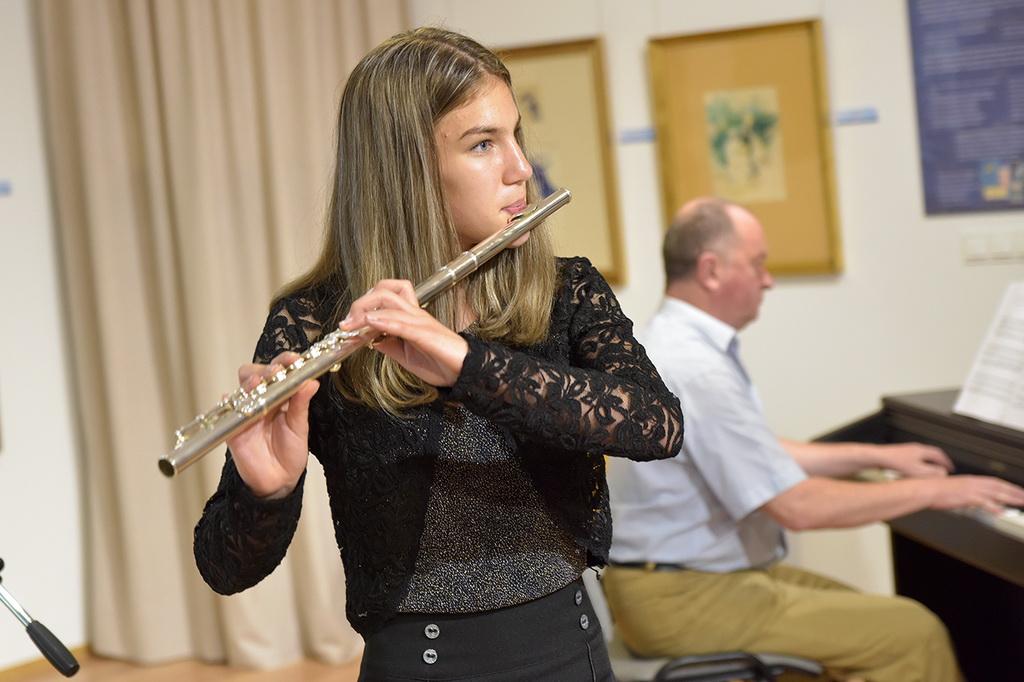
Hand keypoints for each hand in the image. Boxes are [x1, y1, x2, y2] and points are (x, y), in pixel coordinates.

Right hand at [225, 351, 318, 499]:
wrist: (279, 480)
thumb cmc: (290, 452)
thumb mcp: (299, 428)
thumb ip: (301, 405)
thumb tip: (312, 383)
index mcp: (281, 397)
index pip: (279, 371)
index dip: (285, 362)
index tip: (295, 360)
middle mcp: (262, 400)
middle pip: (256, 373)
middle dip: (266, 368)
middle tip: (277, 371)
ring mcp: (246, 413)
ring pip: (241, 388)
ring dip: (249, 382)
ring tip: (257, 382)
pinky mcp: (233, 429)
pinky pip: (227, 413)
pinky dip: (228, 403)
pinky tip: (231, 399)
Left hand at [342, 279, 468, 386]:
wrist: (467, 372)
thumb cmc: (442, 363)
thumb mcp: (406, 357)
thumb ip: (389, 346)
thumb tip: (371, 341)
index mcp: (410, 318)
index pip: (384, 297)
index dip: (361, 306)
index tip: (347, 326)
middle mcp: (414, 314)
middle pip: (383, 291)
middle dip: (359, 304)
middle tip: (347, 324)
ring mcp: (420, 321)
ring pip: (389, 301)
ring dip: (364, 310)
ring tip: (351, 325)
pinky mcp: (426, 333)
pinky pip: (402, 323)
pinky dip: (383, 321)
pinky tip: (370, 324)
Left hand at [877, 442, 952, 477]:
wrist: (878, 457)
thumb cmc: (895, 463)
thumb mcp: (917, 471)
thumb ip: (932, 473)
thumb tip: (943, 474)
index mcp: (922, 451)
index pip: (939, 454)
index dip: (947, 462)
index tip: (951, 468)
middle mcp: (915, 448)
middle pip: (931, 454)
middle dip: (939, 462)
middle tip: (943, 469)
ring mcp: (907, 450)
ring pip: (922, 456)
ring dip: (929, 463)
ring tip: (931, 471)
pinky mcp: (900, 454)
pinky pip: (914, 458)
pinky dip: (919, 464)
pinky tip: (916, 471)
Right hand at [927, 475, 1023, 514]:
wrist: (925, 489)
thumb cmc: (934, 490)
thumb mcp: (952, 488)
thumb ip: (964, 492)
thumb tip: (970, 498)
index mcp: (970, 480)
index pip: (994, 481)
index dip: (1008, 486)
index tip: (1017, 490)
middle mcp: (973, 483)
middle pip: (999, 486)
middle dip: (1014, 491)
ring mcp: (971, 489)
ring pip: (996, 493)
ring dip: (1010, 498)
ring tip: (1021, 502)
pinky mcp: (966, 497)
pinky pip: (984, 502)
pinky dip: (993, 506)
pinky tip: (1000, 511)